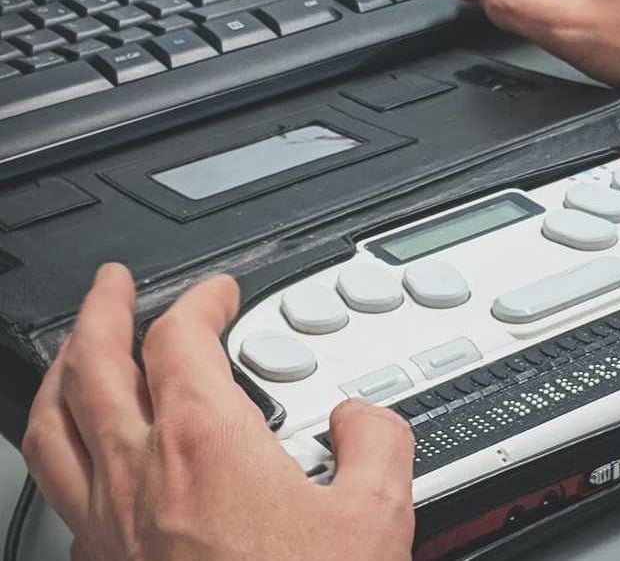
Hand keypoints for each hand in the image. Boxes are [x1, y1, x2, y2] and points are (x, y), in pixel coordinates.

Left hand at [22, 263, 414, 560]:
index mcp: (205, 446)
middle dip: (104, 310)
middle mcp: (140, 477)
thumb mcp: (378, 516)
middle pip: (94, 364)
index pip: (181, 339)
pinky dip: (64, 445)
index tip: (220, 294)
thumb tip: (361, 416)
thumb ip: (378, 440)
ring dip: (65, 369)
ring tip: (80, 348)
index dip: (201, 301)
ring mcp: (106, 525)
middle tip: (115, 283)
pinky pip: (58, 486)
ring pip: (54, 423)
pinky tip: (84, 453)